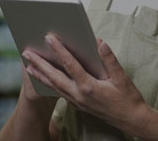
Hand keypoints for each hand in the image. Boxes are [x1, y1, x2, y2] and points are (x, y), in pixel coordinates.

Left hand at [21, 35, 149, 131]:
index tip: (49, 38)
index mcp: (89, 87)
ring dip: (40, 75)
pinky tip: (45, 78)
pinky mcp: (78, 105)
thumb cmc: (128, 99)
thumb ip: (109, 59)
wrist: (131, 120)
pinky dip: (50, 84)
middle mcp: (79, 95)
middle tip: (26, 53)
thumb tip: (100, 43)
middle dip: (39, 64)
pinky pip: (60, 92)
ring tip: (29, 65)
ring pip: (54, 87)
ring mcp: (77, 102)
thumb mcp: (121, 78)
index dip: (59, 50)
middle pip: (54, 77)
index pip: (70, 65)